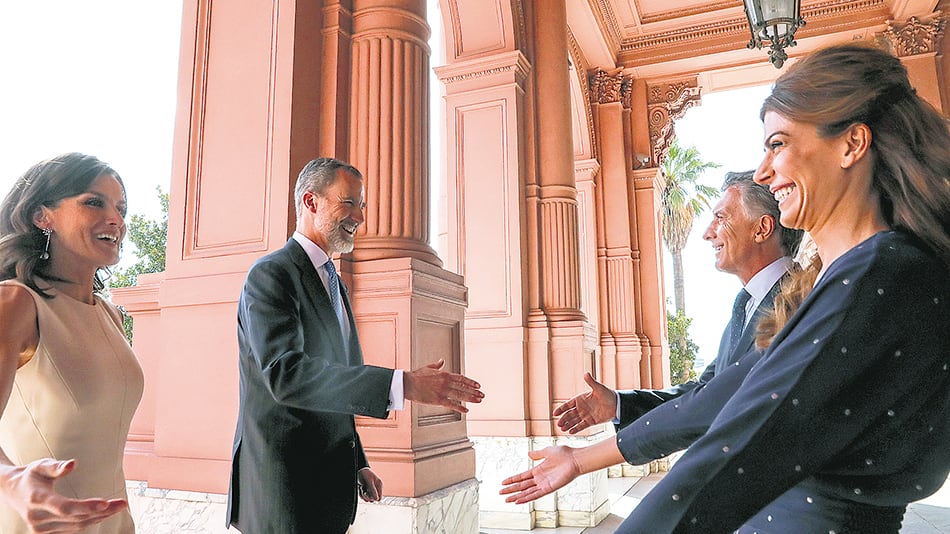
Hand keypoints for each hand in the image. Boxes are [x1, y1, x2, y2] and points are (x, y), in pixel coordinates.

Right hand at [0, 458, 127, 532]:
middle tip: (122, 503)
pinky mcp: (45, 533)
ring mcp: (40, 528)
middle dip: (102, 511)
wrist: (12, 491)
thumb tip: (73, 464)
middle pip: (75, 518)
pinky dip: (89, 521)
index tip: (105, 503)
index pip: (64, 507)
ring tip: (118, 507)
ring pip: (76, 526)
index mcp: (36, 499)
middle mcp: (37, 518)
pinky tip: (104, 513)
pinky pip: (72, 529)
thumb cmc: (31, 475)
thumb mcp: (40, 465)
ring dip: (100, 517)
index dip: (85, 507)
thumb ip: (55, 466)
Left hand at [357, 468, 382, 501]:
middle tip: (364, 491)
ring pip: (368, 498)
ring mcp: (371, 490)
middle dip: (367, 496)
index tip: (369, 494)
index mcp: (379, 485)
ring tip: (361, 488)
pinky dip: (361, 494)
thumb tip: (376, 499)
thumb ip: (373, 490)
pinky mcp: (366, 490)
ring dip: (363, 495)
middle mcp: (376, 488)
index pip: (379, 498)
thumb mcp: (369, 481)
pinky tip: (360, 488)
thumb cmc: (365, 474)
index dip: (374, 498)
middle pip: (373, 499)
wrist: (359, 470)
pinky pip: (364, 496)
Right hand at [403, 359, 483, 412]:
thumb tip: (442, 360)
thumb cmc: (416, 376)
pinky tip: (466, 410)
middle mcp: (446, 382)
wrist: (407, 383)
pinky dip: (460, 408)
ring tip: (479, 401)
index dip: (471, 382)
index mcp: (444, 374)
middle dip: (474, 391)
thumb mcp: (428, 368)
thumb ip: (437, 365)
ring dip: (471, 398)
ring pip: (460, 395)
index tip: (478, 385)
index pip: (461, 378)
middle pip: (464, 387)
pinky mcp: (438, 400)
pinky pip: (452, 404)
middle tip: (482, 395)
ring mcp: (443, 391)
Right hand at [499, 446, 580, 503]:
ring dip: (517, 496)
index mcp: (538, 470)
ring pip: (527, 492)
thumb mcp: (547, 451)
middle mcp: (540, 479)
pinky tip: (519, 501)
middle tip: (501, 493)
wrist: (575, 459)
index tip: (503, 482)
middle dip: (511, 489)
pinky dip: (527, 498)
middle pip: (522, 486)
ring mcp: (544, 484)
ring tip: (507, 500)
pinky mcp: (549, 488)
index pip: (522, 476)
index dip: (513, 479)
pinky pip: (536, 495)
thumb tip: (529, 454)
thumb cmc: (565, 454)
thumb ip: (538, 454)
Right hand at [553, 372, 616, 433]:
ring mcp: (585, 415)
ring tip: (562, 429)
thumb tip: (586, 373)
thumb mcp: (598, 388)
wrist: (617, 404)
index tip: (555, 413)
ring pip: (574, 421)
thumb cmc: (607, 394)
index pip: (568, 404)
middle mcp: (581, 408)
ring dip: (568, 425)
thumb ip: (591, 382)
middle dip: (563, 419)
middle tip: (558, 424)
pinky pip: (582, 426)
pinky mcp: (591, 421)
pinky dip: (576, 429)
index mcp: (580, 399)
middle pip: (569, 414)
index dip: (561, 409)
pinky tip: (571, 432)